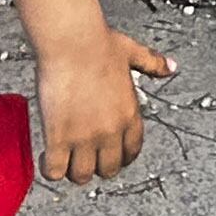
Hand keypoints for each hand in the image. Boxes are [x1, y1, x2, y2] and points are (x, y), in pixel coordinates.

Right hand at [35, 14, 174, 181]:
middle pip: (108, 170)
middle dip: (97, 165)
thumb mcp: (132, 52)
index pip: (132, 152)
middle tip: (84, 155)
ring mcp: (85, 138)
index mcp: (130, 115)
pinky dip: (49, 169)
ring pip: (82, 176)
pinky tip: (46, 157)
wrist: (71, 40)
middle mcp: (110, 131)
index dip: (120, 155)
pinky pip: (55, 171)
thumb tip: (170, 66)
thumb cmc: (97, 43)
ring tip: (64, 158)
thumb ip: (152, 63)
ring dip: (73, 170)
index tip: (110, 152)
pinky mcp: (59, 138)